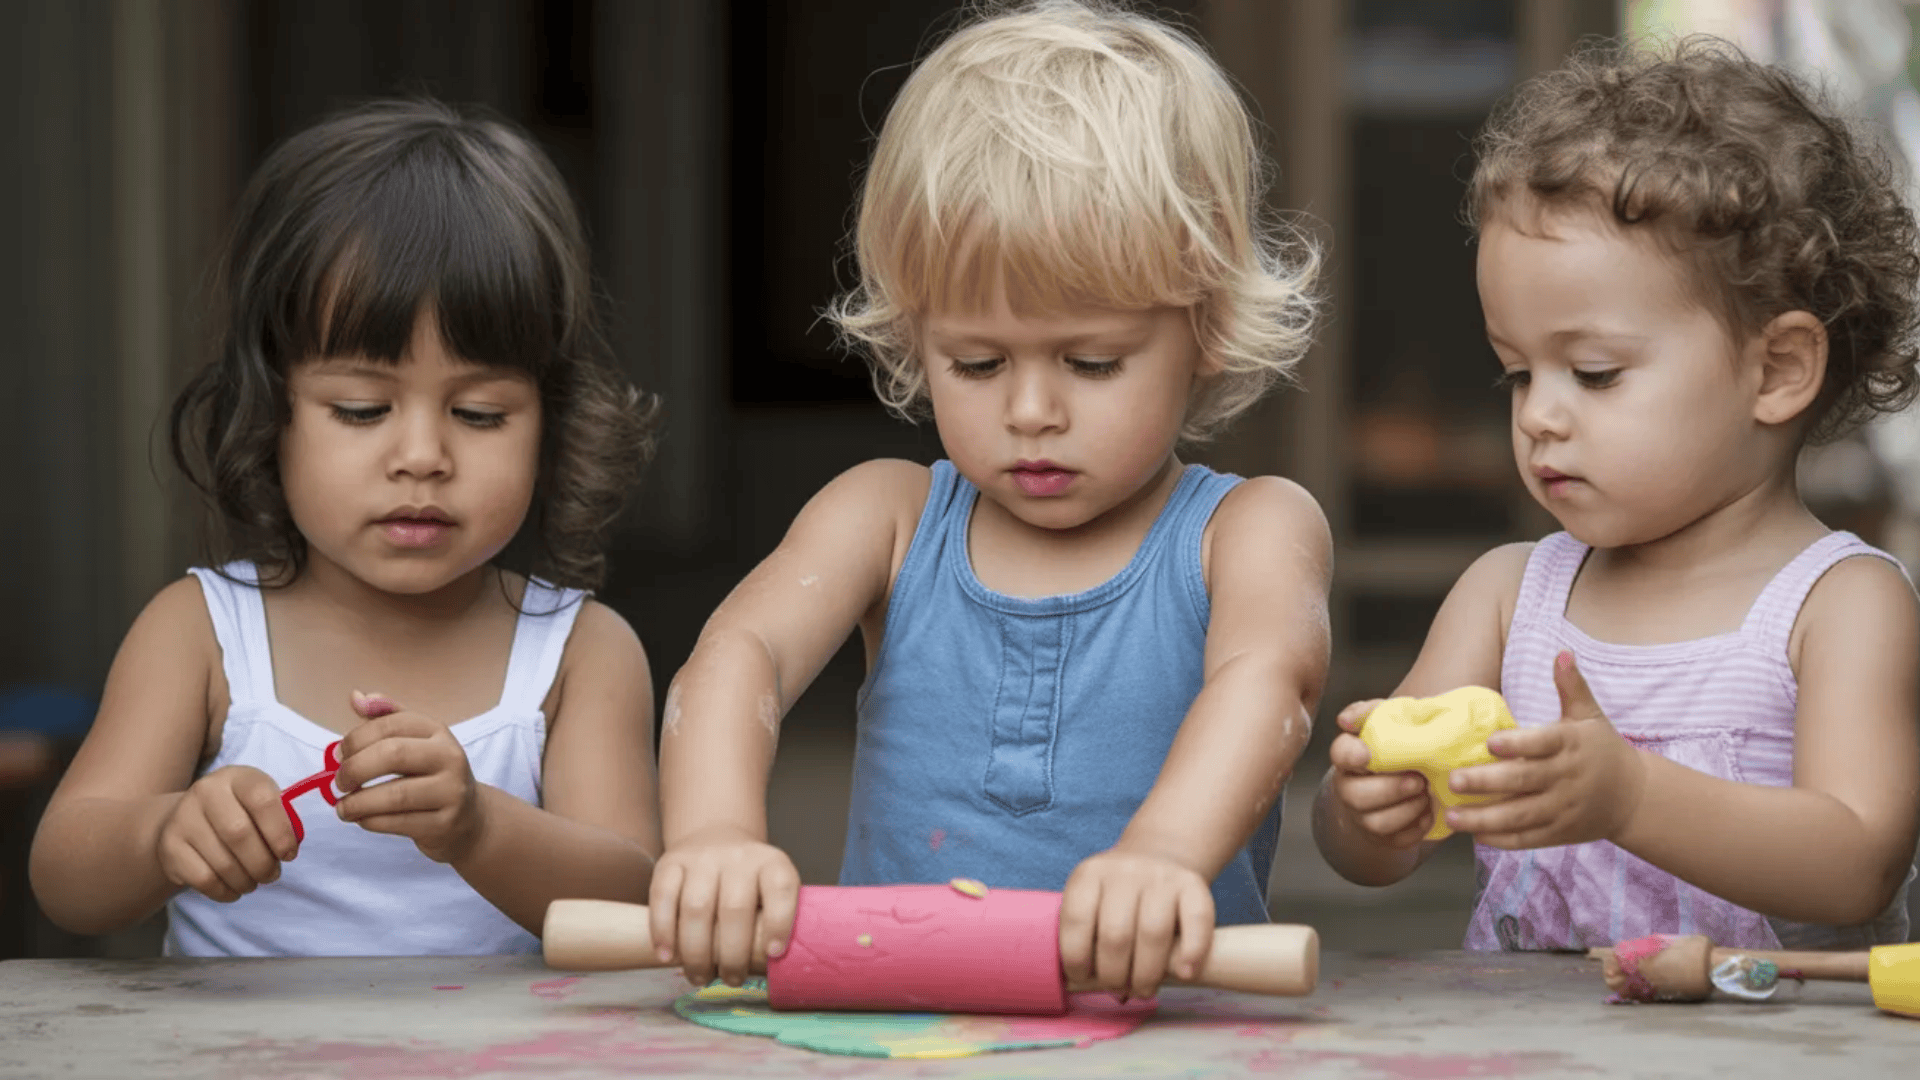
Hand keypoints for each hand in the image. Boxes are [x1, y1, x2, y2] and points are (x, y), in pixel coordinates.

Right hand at [156, 765, 297, 901]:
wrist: (185, 818)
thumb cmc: (238, 812)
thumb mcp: (259, 804)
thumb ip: (279, 819)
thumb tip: (289, 848)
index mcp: (237, 777)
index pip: (263, 800)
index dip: (281, 832)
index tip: (289, 854)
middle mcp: (206, 791)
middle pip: (240, 835)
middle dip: (263, 864)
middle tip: (272, 875)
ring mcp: (183, 818)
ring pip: (223, 862)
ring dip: (246, 881)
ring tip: (254, 882)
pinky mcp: (169, 846)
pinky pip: (204, 879)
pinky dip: (225, 891)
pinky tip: (233, 889)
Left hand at [331, 691, 484, 862]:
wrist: (468, 817)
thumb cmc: (430, 775)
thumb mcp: (414, 741)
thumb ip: (385, 717)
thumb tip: (356, 697)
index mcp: (438, 731)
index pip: (390, 724)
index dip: (356, 738)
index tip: (338, 755)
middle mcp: (450, 757)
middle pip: (393, 754)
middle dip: (355, 769)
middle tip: (339, 783)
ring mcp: (451, 792)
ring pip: (394, 795)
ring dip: (357, 803)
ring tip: (343, 808)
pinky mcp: (445, 824)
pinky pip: (397, 823)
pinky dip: (370, 821)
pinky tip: (362, 819)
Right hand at [649, 826, 799, 987]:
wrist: (716, 837)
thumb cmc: (748, 882)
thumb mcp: (770, 890)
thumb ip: (772, 920)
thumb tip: (772, 969)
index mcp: (770, 863)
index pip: (781, 889)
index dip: (780, 923)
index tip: (774, 954)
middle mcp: (737, 857)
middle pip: (734, 908)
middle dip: (732, 955)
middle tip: (731, 980)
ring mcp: (701, 858)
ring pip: (696, 907)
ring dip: (696, 953)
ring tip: (700, 978)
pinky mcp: (669, 863)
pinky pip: (662, 898)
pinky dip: (662, 932)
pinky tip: (667, 957)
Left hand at [1058, 846, 1213, 1000]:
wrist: (1157, 857)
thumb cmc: (1118, 898)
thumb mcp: (1091, 902)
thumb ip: (1084, 936)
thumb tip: (1079, 986)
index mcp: (1089, 875)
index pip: (1076, 920)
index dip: (1075, 958)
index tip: (1083, 977)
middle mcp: (1125, 871)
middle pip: (1115, 934)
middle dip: (1113, 975)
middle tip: (1117, 989)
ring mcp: (1160, 875)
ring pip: (1153, 933)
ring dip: (1146, 975)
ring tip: (1143, 990)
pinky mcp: (1193, 883)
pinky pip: (1196, 921)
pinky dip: (1192, 953)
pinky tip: (1184, 974)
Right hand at [1326, 698, 1433, 846]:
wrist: (1408, 777)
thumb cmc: (1400, 745)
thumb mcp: (1390, 720)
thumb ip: (1371, 712)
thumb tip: (1345, 720)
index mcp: (1349, 757)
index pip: (1339, 754)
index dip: (1351, 755)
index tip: (1368, 754)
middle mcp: (1349, 788)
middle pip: (1356, 796)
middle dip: (1391, 789)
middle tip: (1419, 780)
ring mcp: (1364, 816)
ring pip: (1376, 823)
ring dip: (1407, 809)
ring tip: (1427, 794)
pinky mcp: (1383, 837)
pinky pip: (1398, 839)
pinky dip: (1418, 826)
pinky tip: (1430, 811)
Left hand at [1446, 651, 1646, 847]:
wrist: (1633, 796)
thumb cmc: (1601, 748)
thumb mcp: (1590, 715)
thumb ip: (1572, 687)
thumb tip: (1562, 652)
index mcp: (1570, 744)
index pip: (1543, 743)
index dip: (1517, 744)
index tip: (1490, 743)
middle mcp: (1566, 778)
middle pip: (1524, 781)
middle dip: (1487, 783)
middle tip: (1453, 780)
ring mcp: (1563, 808)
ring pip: (1521, 816)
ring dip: (1485, 818)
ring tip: (1451, 816)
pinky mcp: (1560, 833)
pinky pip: (1529, 838)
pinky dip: (1502, 840)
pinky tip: (1474, 834)